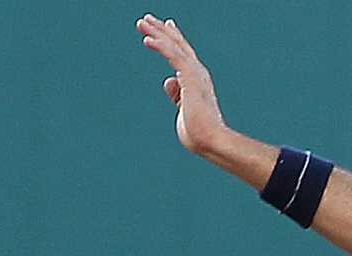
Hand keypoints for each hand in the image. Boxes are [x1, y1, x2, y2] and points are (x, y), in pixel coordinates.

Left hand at [137, 14, 228, 158]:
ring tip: (141, 22)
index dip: (174, 39)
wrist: (210, 141)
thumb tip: (167, 80)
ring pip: (173, 46)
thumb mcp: (183, 110)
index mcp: (197, 80)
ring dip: (156, 32)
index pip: (184, 54)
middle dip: (161, 30)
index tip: (166, 26)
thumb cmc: (198, 133)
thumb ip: (176, 94)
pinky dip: (159, 45)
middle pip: (177, 45)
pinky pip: (172, 56)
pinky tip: (146, 39)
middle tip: (147, 19)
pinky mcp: (189, 77)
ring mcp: (195, 74)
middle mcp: (197, 72)